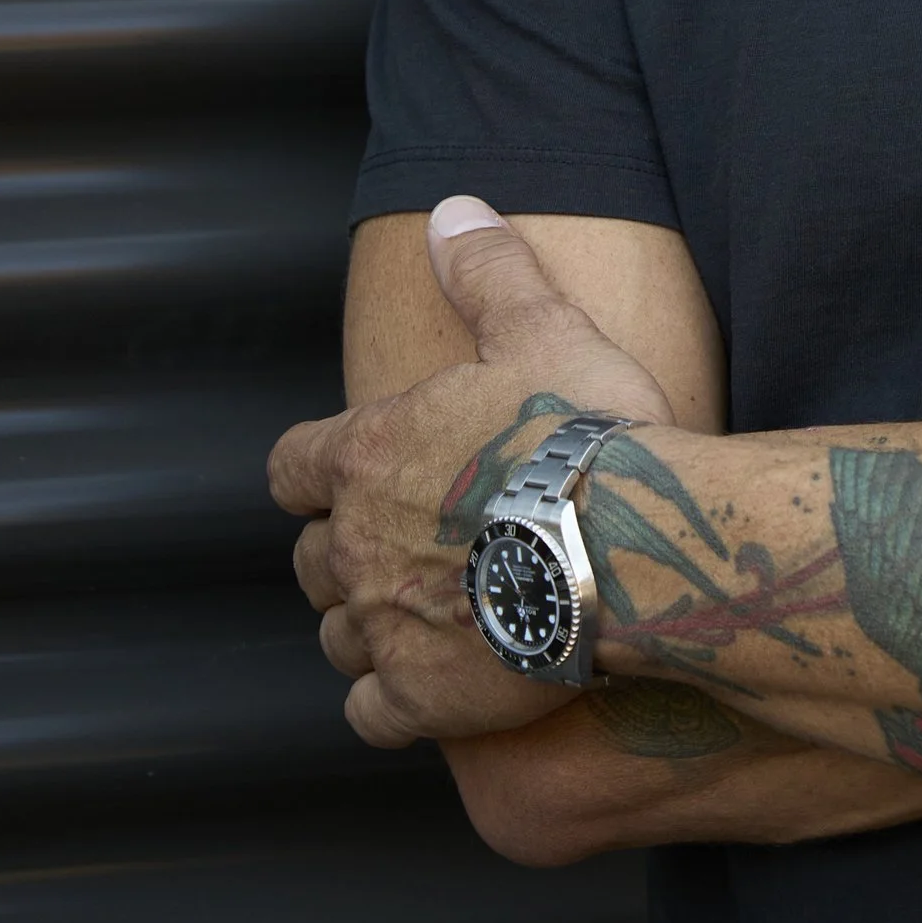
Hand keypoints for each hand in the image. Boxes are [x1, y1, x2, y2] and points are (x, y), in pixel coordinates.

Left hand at [271, 195, 676, 749]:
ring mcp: (382, 625)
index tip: (353, 478)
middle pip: (310, 559)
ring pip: (336, 637)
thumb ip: (488, 271)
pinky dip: (390, 703)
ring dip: (368, 628)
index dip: (317, 474)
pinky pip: (369, 714)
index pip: (290, 467)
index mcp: (365, 453)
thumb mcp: (542, 328)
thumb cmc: (587, 434)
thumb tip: (453, 209)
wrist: (631, 547)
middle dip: (346, 554)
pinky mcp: (418, 697)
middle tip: (412, 547)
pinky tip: (433, 688)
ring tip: (428, 617)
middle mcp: (353, 542)